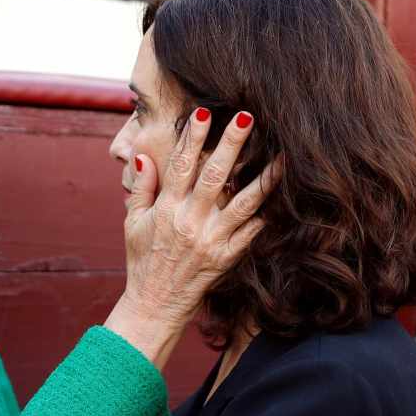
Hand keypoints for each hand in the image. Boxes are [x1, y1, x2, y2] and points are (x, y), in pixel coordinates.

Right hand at [106, 109, 278, 366]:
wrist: (155, 304)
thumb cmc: (143, 260)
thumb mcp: (133, 222)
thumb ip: (141, 188)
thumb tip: (143, 157)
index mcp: (166, 210)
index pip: (180, 165)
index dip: (192, 137)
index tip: (204, 111)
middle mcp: (190, 222)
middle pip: (215, 175)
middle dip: (231, 144)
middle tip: (247, 116)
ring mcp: (211, 240)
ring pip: (243, 202)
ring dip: (264, 177)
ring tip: (282, 155)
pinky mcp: (227, 257)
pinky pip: (251, 232)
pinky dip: (266, 213)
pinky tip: (282, 194)